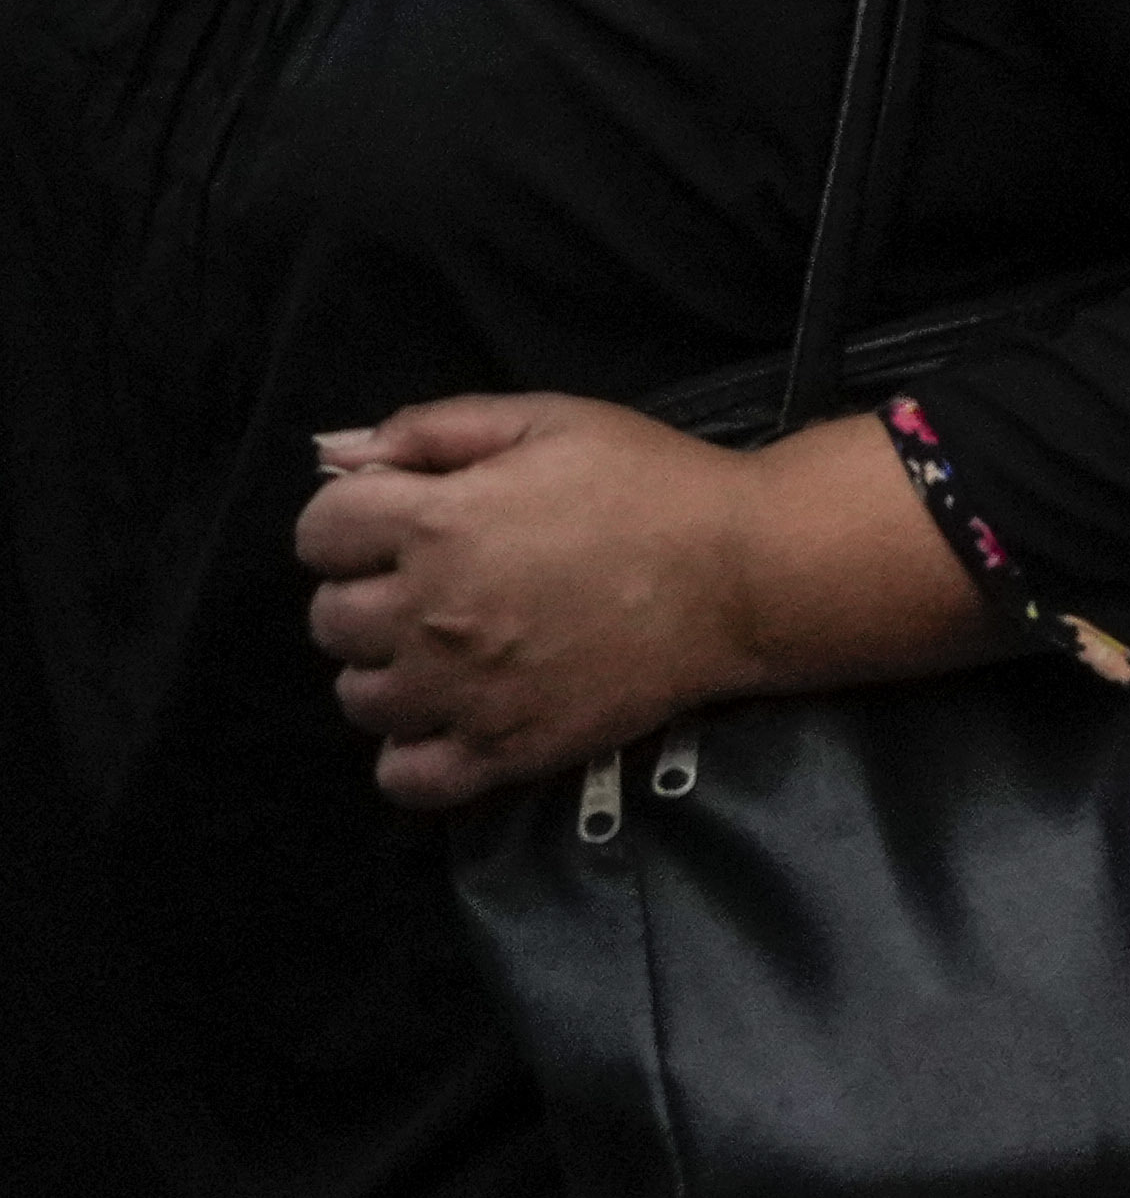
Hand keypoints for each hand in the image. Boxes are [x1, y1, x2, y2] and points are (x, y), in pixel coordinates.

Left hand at [296, 396, 763, 810]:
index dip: (353, 521)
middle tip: (436, 581)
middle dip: (369, 592)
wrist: (743, 573)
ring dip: (390, 669)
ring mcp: (463, 693)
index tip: (400, 520)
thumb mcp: (549, 419)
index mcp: (437, 523)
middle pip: (329, 619)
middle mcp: (430, 615)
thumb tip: (337, 455)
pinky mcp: (502, 752)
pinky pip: (403, 777)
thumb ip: (434, 428)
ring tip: (451, 648)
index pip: (319, 532)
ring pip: (359, 698)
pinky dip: (412, 752)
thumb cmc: (648, 482)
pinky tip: (452, 715)